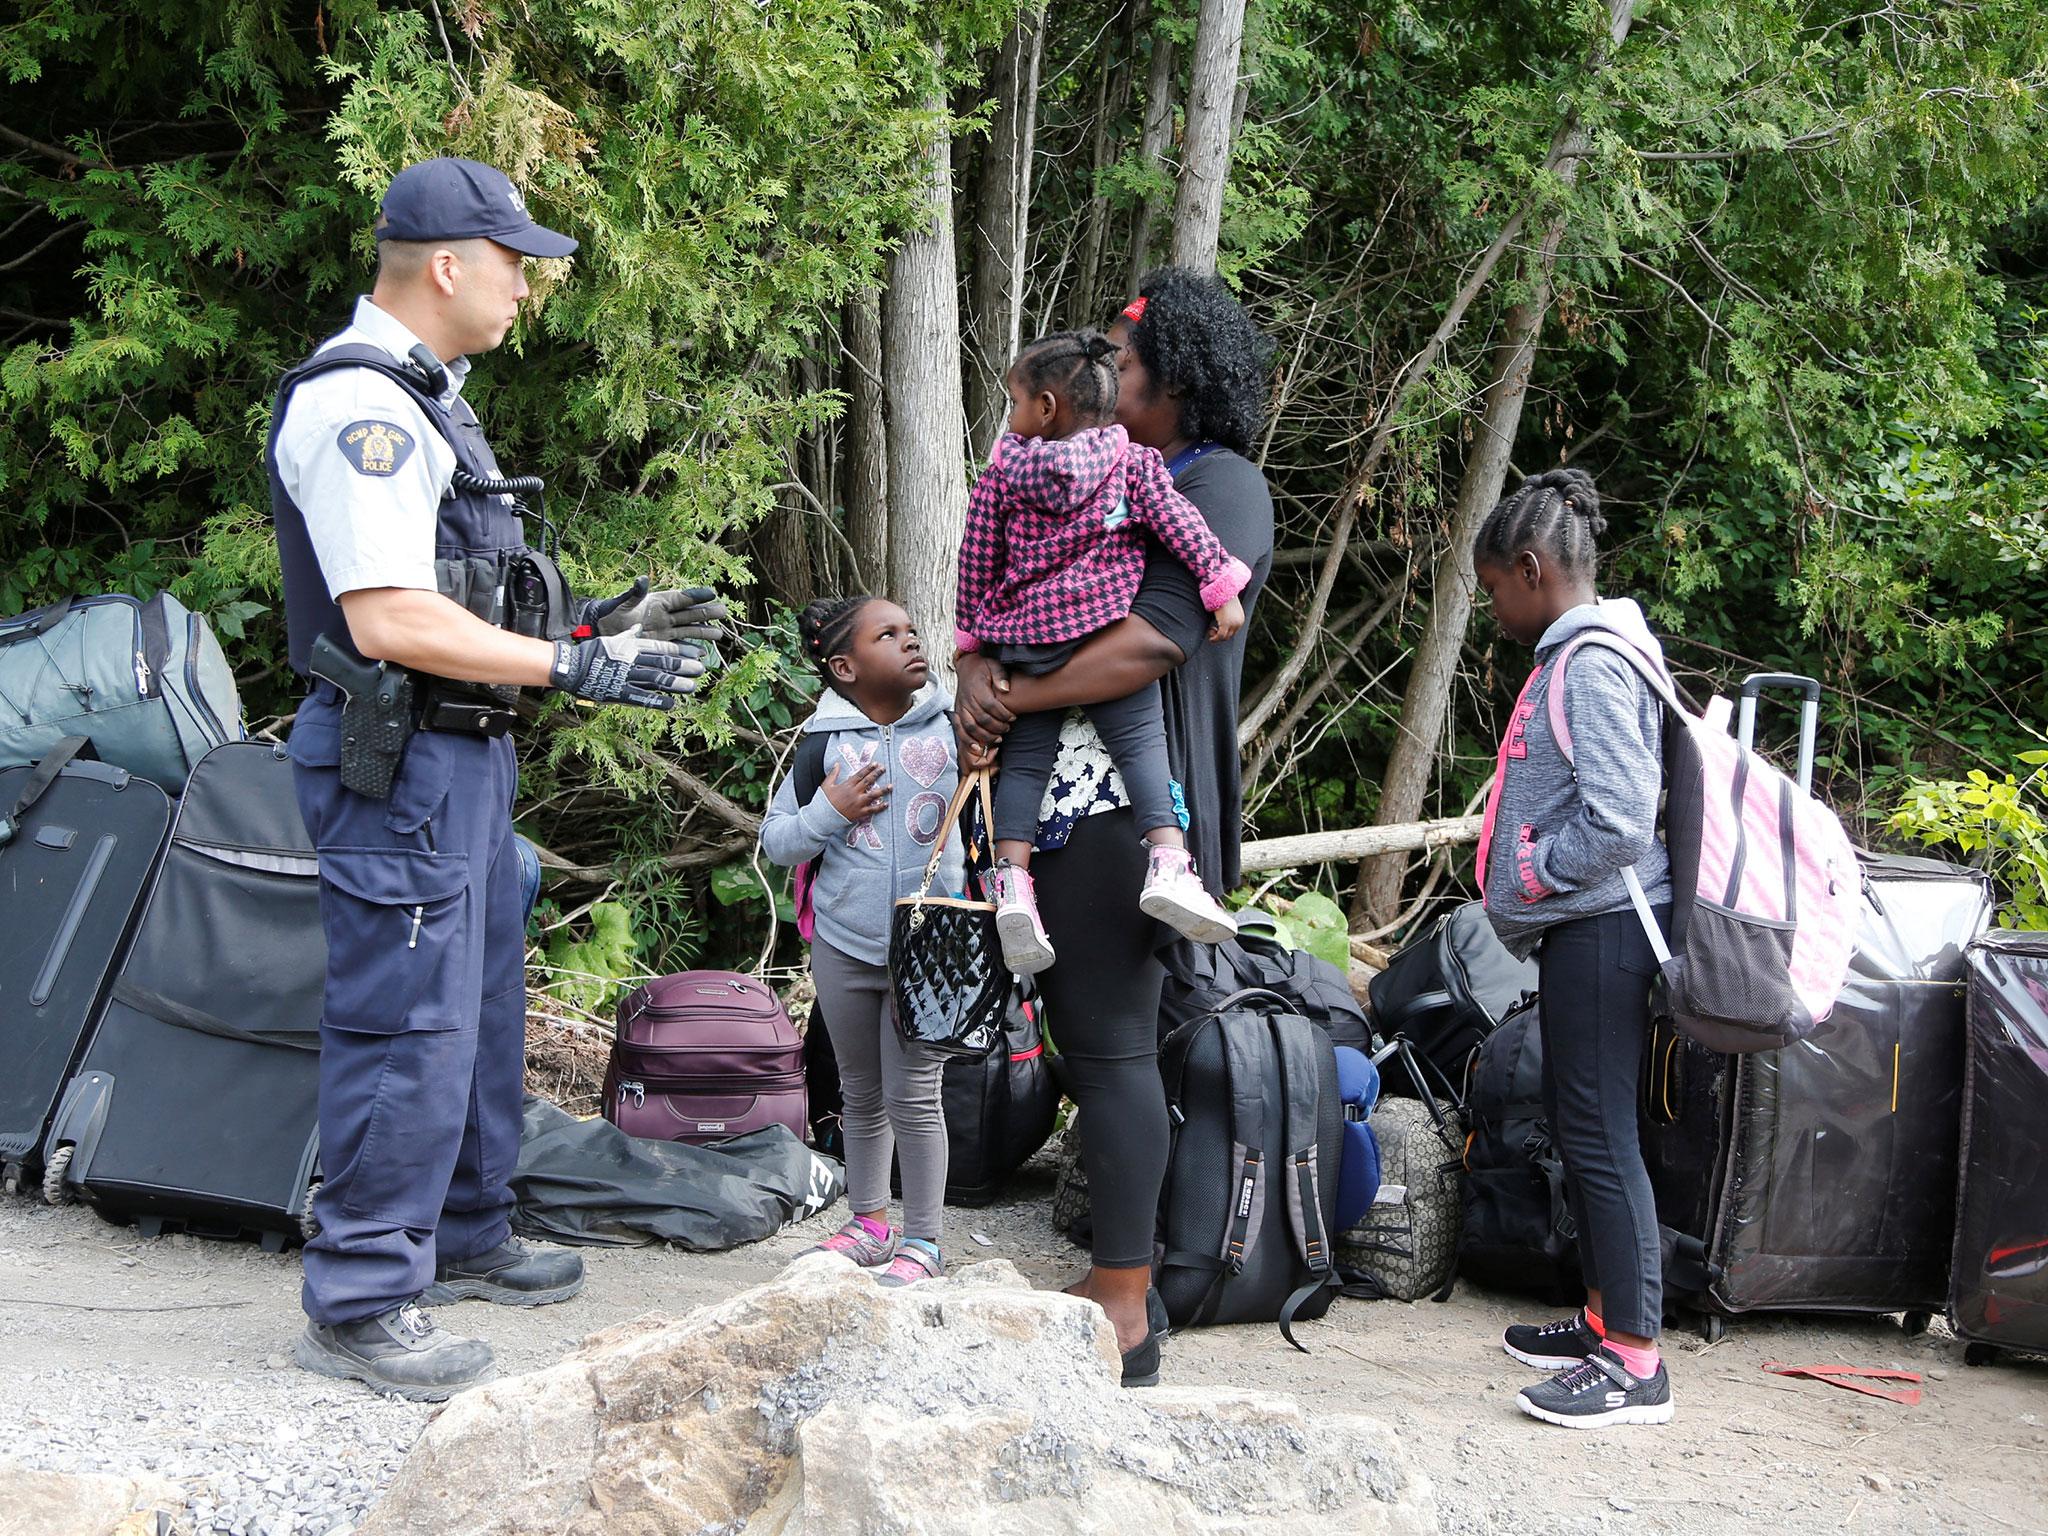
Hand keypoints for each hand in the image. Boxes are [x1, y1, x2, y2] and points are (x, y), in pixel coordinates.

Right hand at [549, 630, 703, 709]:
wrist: (568, 667)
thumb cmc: (590, 652)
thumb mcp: (611, 639)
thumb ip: (629, 635)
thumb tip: (641, 626)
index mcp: (630, 646)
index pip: (661, 646)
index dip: (680, 650)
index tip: (697, 653)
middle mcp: (630, 660)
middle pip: (662, 662)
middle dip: (683, 666)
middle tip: (700, 669)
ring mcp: (624, 676)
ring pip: (654, 678)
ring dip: (675, 683)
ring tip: (691, 687)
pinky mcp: (617, 692)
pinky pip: (640, 697)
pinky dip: (656, 700)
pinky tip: (671, 704)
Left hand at [578, 580, 728, 647]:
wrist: (603, 630)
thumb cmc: (612, 613)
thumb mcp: (623, 602)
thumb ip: (635, 593)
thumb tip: (642, 579)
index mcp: (659, 601)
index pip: (681, 598)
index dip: (696, 596)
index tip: (712, 593)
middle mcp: (666, 616)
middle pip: (690, 614)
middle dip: (706, 613)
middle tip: (723, 611)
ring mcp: (665, 631)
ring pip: (689, 631)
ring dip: (703, 632)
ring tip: (719, 634)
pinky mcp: (662, 645)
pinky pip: (679, 647)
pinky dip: (690, 650)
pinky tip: (701, 654)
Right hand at [821, 761, 888, 820]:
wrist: (823, 816)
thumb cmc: (824, 801)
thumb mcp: (827, 785)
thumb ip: (833, 773)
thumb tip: (837, 764)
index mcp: (847, 785)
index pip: (860, 774)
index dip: (869, 768)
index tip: (876, 763)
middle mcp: (854, 793)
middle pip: (868, 781)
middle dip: (877, 774)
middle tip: (884, 768)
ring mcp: (858, 803)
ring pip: (873, 795)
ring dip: (883, 790)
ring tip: (891, 786)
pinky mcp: (860, 812)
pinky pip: (872, 809)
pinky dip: (880, 807)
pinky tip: (887, 804)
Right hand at [953, 650, 1014, 764]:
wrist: (967, 666)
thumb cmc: (983, 667)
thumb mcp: (994, 665)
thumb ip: (1001, 675)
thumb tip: (1006, 689)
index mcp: (976, 688)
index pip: (990, 705)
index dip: (1003, 714)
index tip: (1013, 717)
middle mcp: (966, 699)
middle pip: (981, 719)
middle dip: (997, 726)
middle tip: (1008, 728)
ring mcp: (960, 707)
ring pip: (970, 727)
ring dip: (985, 736)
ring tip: (998, 738)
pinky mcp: (958, 712)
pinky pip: (960, 729)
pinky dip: (968, 740)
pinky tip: (978, 748)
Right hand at [1207, 595, 1244, 642]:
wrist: (1222, 590)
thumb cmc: (1223, 597)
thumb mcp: (1228, 608)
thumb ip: (1227, 616)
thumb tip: (1221, 620)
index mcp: (1241, 619)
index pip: (1233, 631)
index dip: (1224, 632)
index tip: (1216, 628)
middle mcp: (1239, 623)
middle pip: (1229, 635)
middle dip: (1220, 635)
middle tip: (1212, 629)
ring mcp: (1233, 624)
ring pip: (1225, 637)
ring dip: (1217, 637)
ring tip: (1210, 631)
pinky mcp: (1226, 624)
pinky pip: (1220, 636)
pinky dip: (1214, 638)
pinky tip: (1210, 634)